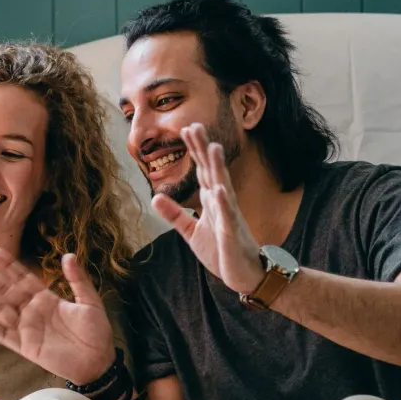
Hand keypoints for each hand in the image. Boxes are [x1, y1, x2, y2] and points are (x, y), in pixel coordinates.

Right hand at [0, 249, 114, 385]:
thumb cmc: (96, 331)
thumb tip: (68, 255)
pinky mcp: (26, 347)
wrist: (98, 362)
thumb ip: (78, 280)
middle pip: (7, 292)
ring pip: (2, 311)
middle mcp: (33, 311)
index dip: (8, 267)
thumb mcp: (90, 302)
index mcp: (47, 299)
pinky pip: (6, 336)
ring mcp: (28, 329)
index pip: (23, 279)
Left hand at [152, 123, 263, 293]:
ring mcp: (229, 218)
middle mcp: (222, 204)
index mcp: (212, 201)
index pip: (202, 171)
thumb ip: (174, 214)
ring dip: (218, 168)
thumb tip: (155, 197)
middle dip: (203, 149)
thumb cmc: (221, 251)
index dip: (195, 151)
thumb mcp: (191, 232)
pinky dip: (223, 204)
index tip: (186, 129)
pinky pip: (228, 218)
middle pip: (212, 172)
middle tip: (195, 125)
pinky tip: (219, 190)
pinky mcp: (232, 235)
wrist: (245, 274)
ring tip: (213, 147)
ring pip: (223, 188)